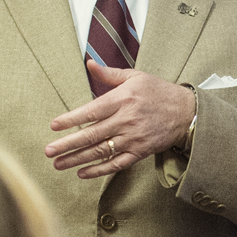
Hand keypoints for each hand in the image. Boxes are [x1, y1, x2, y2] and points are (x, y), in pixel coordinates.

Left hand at [46, 63, 194, 178]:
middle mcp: (126, 120)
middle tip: (49, 151)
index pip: (92, 111)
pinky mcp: (140, 151)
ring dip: (77, 159)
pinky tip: (82, 172)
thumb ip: (110, 74)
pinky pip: (117, 164)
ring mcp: (133, 138)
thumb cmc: (159, 92)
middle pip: (92, 134)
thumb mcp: (136, 77)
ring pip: (101, 151)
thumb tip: (89, 64)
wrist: (187, 112)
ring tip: (58, 163)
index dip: (71, 119)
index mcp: (122, 100)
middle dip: (68, 144)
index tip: (54, 125)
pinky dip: (99, 170)